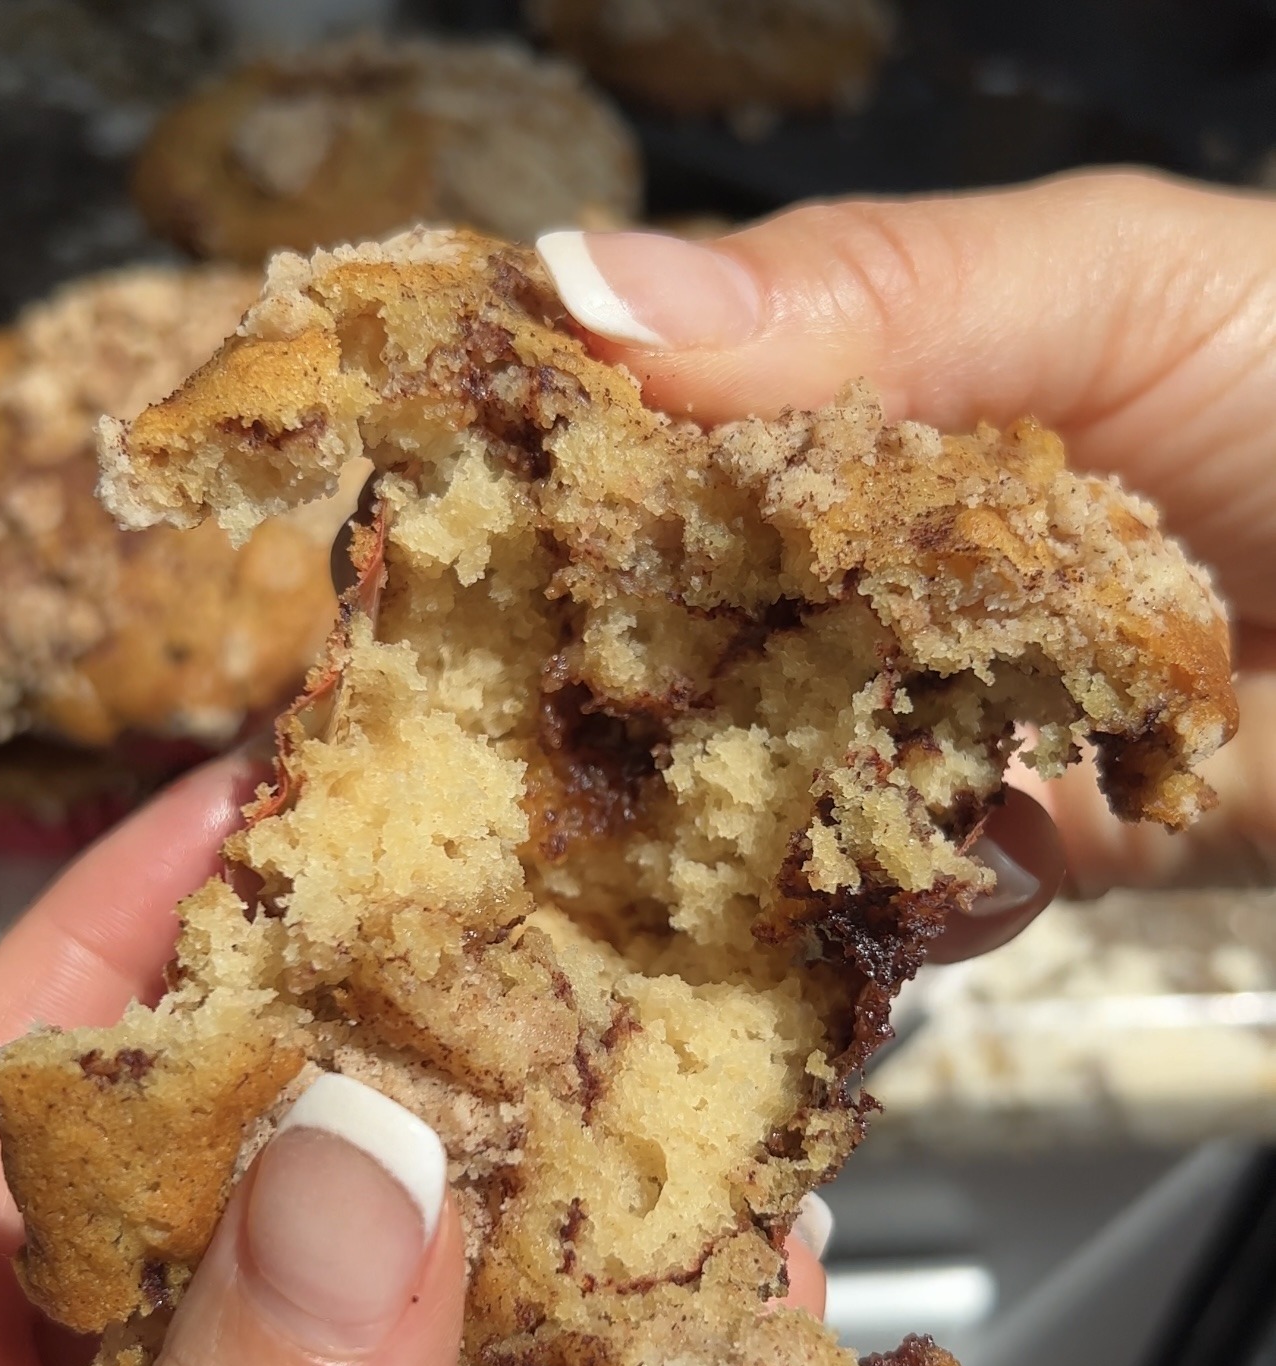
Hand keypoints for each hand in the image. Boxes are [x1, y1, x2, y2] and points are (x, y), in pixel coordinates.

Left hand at [0, 752, 828, 1365]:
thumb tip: (367, 1174)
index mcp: (2, 1348)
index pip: (74, 1043)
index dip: (188, 881)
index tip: (330, 765)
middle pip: (329, 1134)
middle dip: (464, 1000)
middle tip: (598, 863)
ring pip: (490, 1289)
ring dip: (617, 1176)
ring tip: (736, 1038)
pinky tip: (779, 1300)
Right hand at [538, 170, 1275, 923]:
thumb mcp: (1106, 281)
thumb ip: (871, 294)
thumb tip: (586, 287)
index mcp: (862, 407)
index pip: (663, 435)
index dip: (555, 468)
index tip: (445, 504)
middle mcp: (872, 569)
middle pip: (689, 633)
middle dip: (604, 679)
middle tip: (500, 715)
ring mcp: (938, 715)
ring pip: (775, 784)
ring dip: (730, 820)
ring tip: (670, 830)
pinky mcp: (1024, 841)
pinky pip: (913, 891)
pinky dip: (905, 897)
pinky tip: (950, 858)